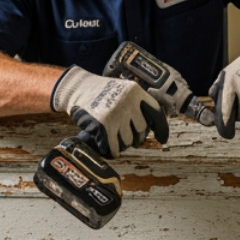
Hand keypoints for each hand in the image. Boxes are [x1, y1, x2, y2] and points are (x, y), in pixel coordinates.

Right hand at [51, 66, 168, 157]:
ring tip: (116, 140)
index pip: (156, 113)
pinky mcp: (104, 125)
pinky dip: (112, 151)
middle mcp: (128, 102)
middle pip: (141, 130)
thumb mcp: (122, 89)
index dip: (161, 128)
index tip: (162, 139)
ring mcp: (116, 114)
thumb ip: (136, 103)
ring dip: (122, 144)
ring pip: (127, 141)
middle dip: (136, 139)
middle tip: (132, 141)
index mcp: (136, 92)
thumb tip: (151, 127)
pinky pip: (113, 146)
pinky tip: (111, 150)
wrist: (77, 88)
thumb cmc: (100, 91)